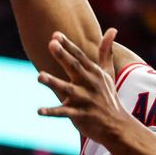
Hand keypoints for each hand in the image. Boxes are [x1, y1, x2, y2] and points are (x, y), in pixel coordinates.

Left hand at [37, 29, 125, 144]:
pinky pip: (64, 112)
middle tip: (51, 44)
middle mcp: (89, 84)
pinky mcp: (80, 115)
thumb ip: (106, 51)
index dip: (68, 45)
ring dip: (54, 83)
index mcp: (94, 73)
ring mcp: (85, 100)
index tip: (56, 34)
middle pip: (74, 67)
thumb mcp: (108, 72)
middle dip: (63, 56)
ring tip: (39, 77)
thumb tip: (112, 29)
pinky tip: (39, 111)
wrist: (116, 125)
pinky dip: (52, 112)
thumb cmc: (108, 96)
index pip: (79, 56)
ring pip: (67, 89)